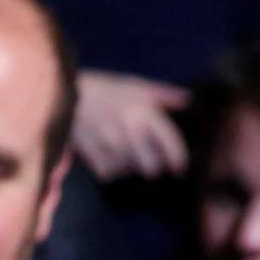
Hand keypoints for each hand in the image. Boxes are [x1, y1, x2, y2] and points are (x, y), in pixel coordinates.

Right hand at [71, 70, 190, 182]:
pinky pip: (109, 173)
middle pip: (150, 166)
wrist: (72, 94)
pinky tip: (110, 157)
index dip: (178, 158)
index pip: (168, 140)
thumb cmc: (109, 90)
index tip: (180, 168)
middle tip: (151, 164)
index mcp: (144, 111)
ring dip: (131, 167)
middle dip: (153, 167)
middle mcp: (129, 128)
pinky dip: (112, 169)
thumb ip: (164, 94)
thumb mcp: (137, 86)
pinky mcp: (92, 153)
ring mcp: (109, 143)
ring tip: (127, 155)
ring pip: (129, 170)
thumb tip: (188, 100)